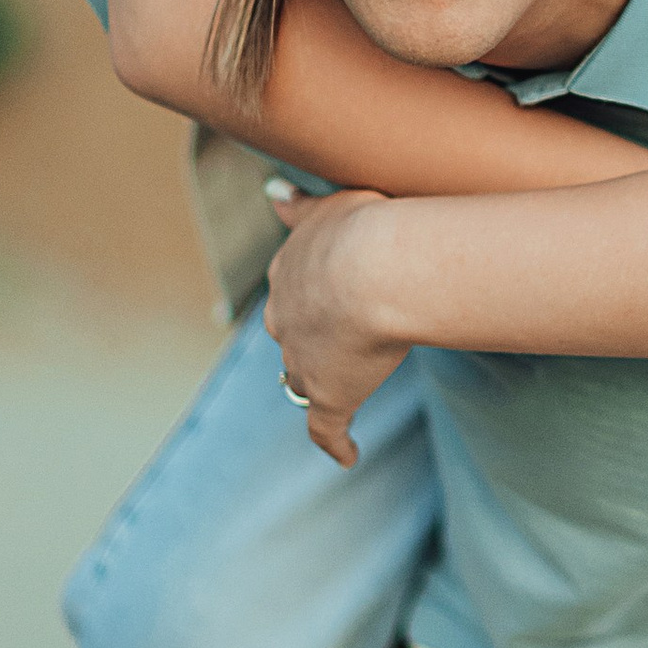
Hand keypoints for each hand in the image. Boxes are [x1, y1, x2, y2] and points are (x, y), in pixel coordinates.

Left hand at [262, 181, 401, 468]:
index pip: (292, 287)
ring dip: (318, 380)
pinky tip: (347, 456)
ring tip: (344, 384)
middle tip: (339, 335)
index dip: (311, 291)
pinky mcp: (329, 395)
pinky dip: (336, 443)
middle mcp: (285, 318)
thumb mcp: (330, 204)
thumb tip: (272, 191)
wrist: (375, 270)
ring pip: (302, 377)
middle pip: (290, 332)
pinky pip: (326, 429)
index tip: (326, 292)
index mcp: (289, 271)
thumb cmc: (366, 228)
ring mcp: (304, 361)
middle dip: (308, 334)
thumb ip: (300, 205)